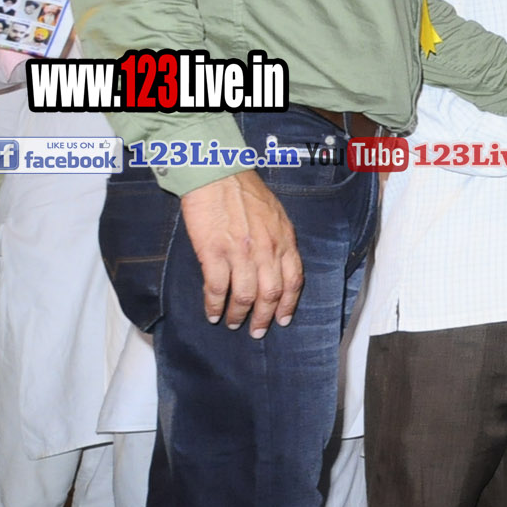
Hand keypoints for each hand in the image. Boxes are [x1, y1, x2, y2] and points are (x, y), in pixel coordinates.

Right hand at [179, 171, 301, 338]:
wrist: (218, 174)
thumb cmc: (245, 191)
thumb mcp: (275, 214)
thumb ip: (279, 239)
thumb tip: (277, 263)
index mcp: (284, 239)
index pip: (294, 280)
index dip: (288, 304)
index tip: (283, 319)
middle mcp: (267, 248)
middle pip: (271, 293)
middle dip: (265, 317)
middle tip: (257, 332)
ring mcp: (240, 252)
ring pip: (245, 295)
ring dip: (239, 315)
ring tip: (233, 323)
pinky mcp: (214, 252)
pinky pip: (217, 288)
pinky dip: (214, 305)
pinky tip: (212, 313)